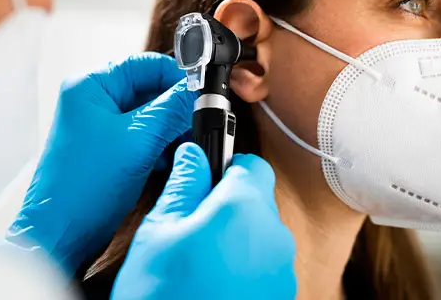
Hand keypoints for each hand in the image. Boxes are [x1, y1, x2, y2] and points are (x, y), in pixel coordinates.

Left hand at [5, 53, 195, 276]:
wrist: (60, 234)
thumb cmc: (82, 188)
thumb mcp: (138, 141)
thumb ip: (171, 110)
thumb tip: (197, 90)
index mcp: (90, 86)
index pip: (145, 64)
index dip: (177, 77)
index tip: (201, 93)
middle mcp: (92, 101)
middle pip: (149, 90)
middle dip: (175, 109)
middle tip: (197, 123)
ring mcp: (99, 126)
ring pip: (149, 115)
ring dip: (170, 130)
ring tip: (184, 147)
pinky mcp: (107, 149)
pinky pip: (142, 137)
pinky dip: (159, 146)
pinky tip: (169, 161)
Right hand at [112, 143, 296, 299]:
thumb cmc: (164, 295)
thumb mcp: (159, 232)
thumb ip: (183, 185)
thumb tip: (194, 155)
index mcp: (246, 209)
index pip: (250, 163)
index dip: (225, 164)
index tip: (204, 175)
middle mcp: (274, 237)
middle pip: (256, 200)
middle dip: (225, 205)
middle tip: (188, 224)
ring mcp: (281, 272)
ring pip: (259, 235)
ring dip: (234, 237)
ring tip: (196, 261)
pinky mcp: (279, 296)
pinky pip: (263, 266)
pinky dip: (242, 266)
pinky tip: (211, 283)